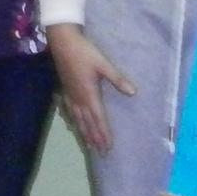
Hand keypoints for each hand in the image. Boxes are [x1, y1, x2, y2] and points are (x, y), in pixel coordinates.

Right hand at [48, 24, 134, 153]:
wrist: (63, 43)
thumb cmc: (85, 53)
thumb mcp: (104, 64)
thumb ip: (118, 79)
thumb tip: (133, 92)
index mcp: (90, 94)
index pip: (99, 119)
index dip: (104, 134)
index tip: (107, 147)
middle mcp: (79, 99)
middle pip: (88, 124)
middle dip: (95, 138)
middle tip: (101, 152)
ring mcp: (71, 96)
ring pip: (78, 120)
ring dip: (84, 133)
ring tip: (89, 146)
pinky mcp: (66, 91)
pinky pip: (70, 112)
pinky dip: (73, 122)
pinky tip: (73, 126)